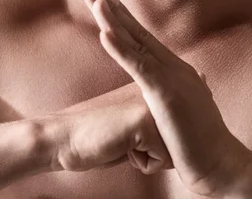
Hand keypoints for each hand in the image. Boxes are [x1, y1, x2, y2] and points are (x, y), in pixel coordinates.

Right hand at [42, 81, 172, 173]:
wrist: (67, 139)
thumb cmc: (102, 137)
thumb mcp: (139, 126)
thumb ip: (161, 121)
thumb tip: (184, 131)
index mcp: (157, 87)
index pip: (180, 128)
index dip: (159, 142)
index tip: (136, 134)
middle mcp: (158, 92)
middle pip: (180, 139)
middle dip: (157, 151)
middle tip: (128, 139)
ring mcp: (152, 104)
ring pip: (174, 150)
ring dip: (150, 158)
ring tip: (125, 142)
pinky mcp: (144, 122)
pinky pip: (161, 160)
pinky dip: (142, 164)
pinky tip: (122, 147)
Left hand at [84, 0, 251, 196]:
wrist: (220, 163)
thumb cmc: (201, 142)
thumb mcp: (190, 109)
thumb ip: (186, 91)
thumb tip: (195, 79)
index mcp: (178, 71)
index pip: (146, 39)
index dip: (125, 19)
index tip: (108, 1)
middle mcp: (175, 67)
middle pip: (138, 33)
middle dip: (113, 10)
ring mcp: (172, 78)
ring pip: (137, 43)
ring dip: (113, 20)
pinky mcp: (166, 93)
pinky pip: (138, 66)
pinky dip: (121, 48)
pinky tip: (105, 33)